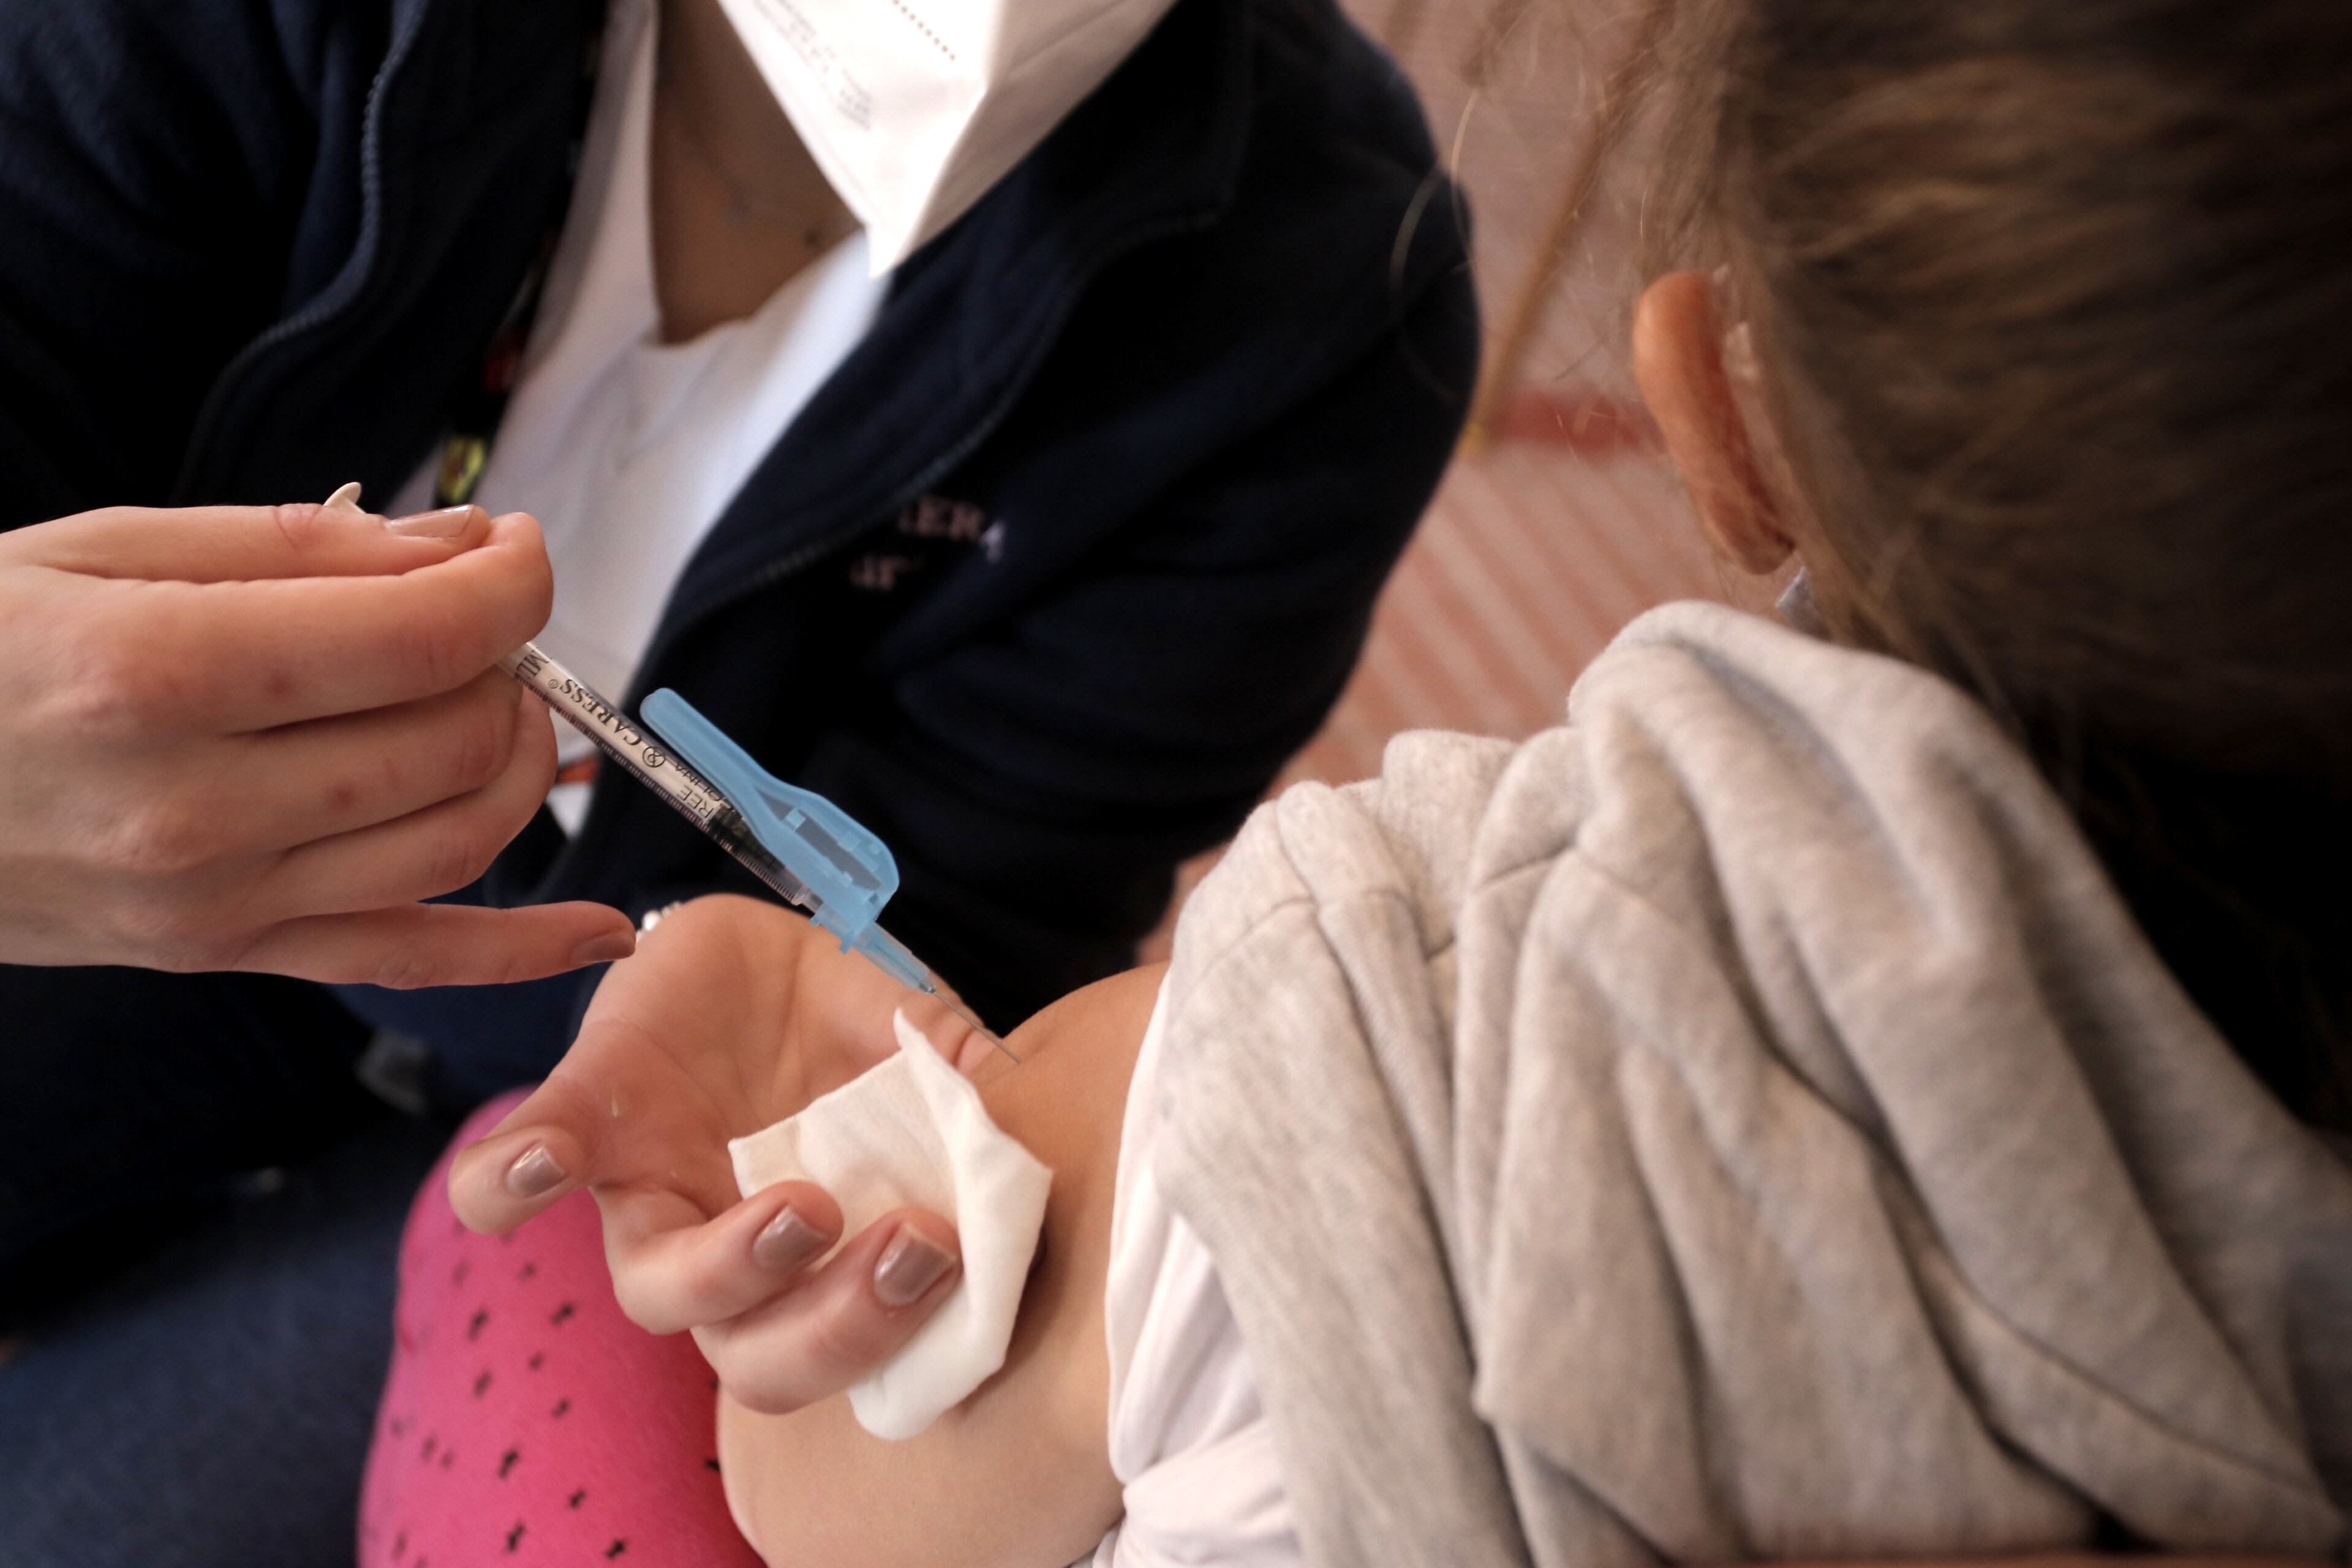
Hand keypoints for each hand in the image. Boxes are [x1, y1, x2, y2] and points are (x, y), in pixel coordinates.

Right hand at [0, 500, 634, 984]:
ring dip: (519, 762)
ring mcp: (217, 903)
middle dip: (506, 662)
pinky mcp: (228, 955)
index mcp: (160, 677)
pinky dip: (524, 954)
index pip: (422, 638)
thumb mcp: (100, 550)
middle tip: (479, 613)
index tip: (519, 546)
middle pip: (451, 739)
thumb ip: (294, 548)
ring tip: (496, 699)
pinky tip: (608, 931)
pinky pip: (409, 962)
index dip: (512, 582)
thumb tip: (458, 546)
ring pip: (458, 842)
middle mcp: (198, 808)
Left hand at [449, 895, 989, 1411]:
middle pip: (753, 1354)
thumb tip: (1018, 1124)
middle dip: (836, 1323)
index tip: (962, 1258)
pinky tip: (545, 1163)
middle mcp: (724, 1250)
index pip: (844, 1342)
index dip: (896, 1329)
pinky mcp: (584, 1114)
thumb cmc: (840, 1022)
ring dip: (726, 1270)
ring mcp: (649, 1194)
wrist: (747, 944)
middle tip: (913, 1248)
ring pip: (655, 1291)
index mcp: (817, 1254)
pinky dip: (516, 1179)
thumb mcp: (922, 1041)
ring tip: (804, 1207)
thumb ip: (967, 1083)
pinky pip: (516, 1173)